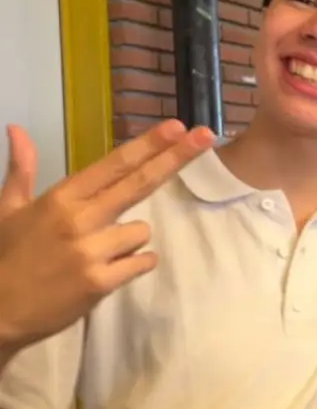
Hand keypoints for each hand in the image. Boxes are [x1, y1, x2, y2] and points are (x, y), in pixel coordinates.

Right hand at [0, 119, 214, 356]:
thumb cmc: (5, 257)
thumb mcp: (7, 209)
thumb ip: (21, 169)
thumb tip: (16, 128)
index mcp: (60, 197)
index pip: (113, 164)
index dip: (148, 144)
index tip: (176, 126)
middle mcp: (80, 219)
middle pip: (139, 183)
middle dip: (175, 158)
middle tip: (204, 137)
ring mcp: (92, 252)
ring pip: (141, 232)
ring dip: (130, 239)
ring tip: (97, 253)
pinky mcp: (100, 283)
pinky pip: (141, 263)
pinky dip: (136, 264)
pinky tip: (113, 269)